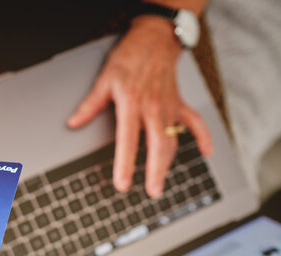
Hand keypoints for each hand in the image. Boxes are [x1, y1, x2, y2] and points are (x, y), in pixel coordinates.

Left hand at [68, 16, 212, 196]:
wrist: (154, 39)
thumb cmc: (129, 57)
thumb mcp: (104, 79)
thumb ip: (90, 105)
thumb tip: (74, 123)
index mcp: (132, 104)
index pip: (128, 141)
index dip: (125, 164)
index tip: (123, 184)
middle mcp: (152, 108)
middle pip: (158, 146)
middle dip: (156, 172)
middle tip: (152, 192)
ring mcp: (169, 107)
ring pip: (173, 139)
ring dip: (169, 163)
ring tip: (162, 183)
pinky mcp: (179, 103)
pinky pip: (195, 122)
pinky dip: (203, 137)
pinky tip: (207, 152)